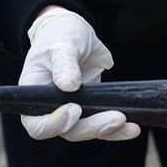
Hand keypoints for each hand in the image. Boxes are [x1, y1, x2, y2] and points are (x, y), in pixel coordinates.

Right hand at [19, 6, 138, 140]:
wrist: (77, 35)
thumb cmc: (60, 37)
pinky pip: (103, 127)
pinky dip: (118, 130)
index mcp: (34, 95)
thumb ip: (63, 63)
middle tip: (116, 117)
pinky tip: (132, 129)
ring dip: (109, 130)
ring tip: (129, 125)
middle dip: (92, 127)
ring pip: (87, 131)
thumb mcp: (61, 45)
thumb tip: (68, 85)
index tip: (75, 109)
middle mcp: (51, 108)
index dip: (54, 124)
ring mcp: (73, 111)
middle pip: (68, 131)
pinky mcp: (91, 110)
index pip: (37, 125)